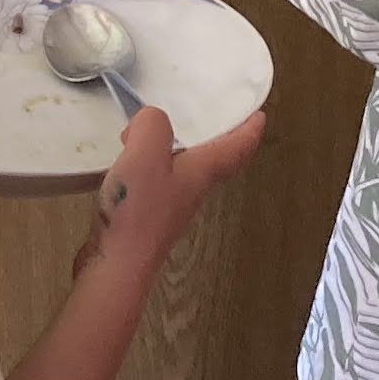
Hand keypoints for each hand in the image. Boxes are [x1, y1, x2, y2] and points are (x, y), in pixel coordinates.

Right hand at [86, 103, 267, 274]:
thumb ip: (152, 126)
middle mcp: (194, 190)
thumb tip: (150, 120)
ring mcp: (172, 207)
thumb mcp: (145, 154)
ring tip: (159, 130)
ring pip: (187, 171)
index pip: (237, 148)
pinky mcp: (150, 219)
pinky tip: (132, 162)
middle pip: (216, 160)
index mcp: (202, 172)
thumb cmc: (139, 209)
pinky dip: (154, 165)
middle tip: (213, 116)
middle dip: (219, 138)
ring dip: (182, 150)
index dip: (250, 129)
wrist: (119, 265)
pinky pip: (161, 183)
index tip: (259, 114)